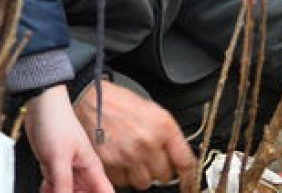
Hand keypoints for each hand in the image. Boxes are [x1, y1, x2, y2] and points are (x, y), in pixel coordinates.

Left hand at [25, 86, 114, 192]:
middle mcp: (81, 171)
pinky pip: (53, 188)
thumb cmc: (56, 122)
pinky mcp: (53, 168)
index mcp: (91, 168)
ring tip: (51, 189)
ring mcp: (67, 170)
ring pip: (67, 192)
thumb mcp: (58, 158)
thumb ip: (63, 184)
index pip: (106, 192)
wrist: (39, 105)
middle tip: (62, 192)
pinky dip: (48, 191)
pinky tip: (45, 188)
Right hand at [73, 81, 196, 191]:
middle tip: (150, 156)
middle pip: (165, 176)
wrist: (91, 99)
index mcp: (163, 127)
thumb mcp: (153, 111)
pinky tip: (120, 158)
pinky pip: (124, 183)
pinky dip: (124, 175)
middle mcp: (147, 143)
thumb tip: (178, 158)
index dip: (190, 177)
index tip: (190, 183)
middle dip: (159, 169)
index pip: (185, 162)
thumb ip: (168, 136)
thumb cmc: (120, 103)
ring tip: (133, 156)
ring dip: (141, 174)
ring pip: (145, 183)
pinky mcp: (111, 165)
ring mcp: (128, 156)